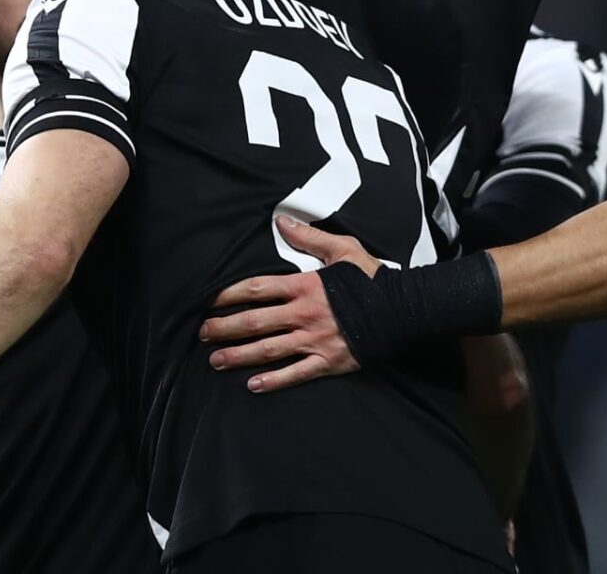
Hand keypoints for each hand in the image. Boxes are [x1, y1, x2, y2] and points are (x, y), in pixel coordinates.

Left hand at [202, 216, 376, 392]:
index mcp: (305, 286)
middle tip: (203, 333)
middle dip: (226, 327)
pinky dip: (273, 381)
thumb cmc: (372, 278)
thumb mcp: (343, 249)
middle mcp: (305, 314)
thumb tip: (281, 221)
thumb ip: (309, 237)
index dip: (229, 294)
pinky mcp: (328, 361)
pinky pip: (295, 374)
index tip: (209, 301)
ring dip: (239, 355)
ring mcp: (315, 340)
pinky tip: (252, 385)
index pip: (257, 288)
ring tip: (215, 361)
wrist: (403, 309)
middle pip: (256, 321)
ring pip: (269, 350)